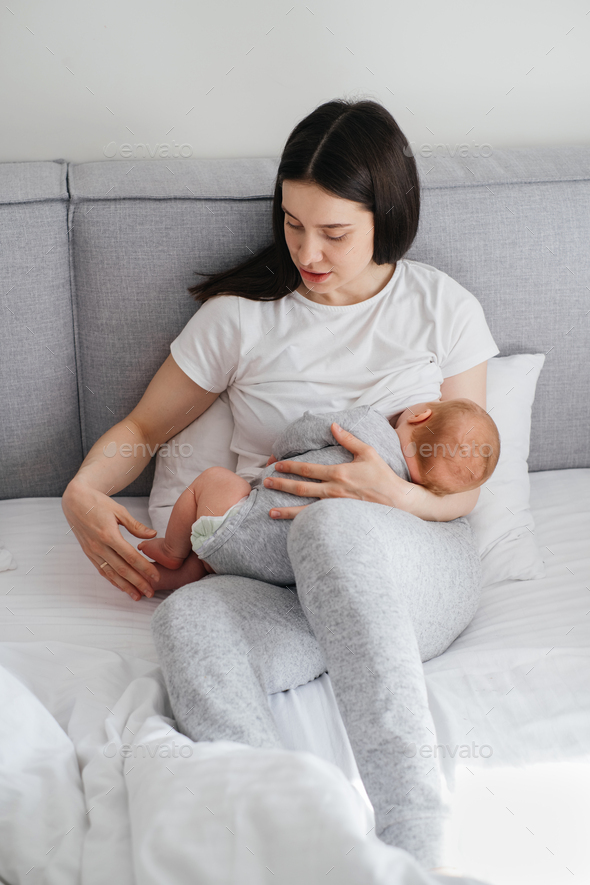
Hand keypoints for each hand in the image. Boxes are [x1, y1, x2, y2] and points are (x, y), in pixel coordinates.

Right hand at [61, 478, 160, 600]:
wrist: (75, 501)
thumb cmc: (98, 503)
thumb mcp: (119, 511)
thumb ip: (136, 526)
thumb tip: (153, 535)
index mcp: (109, 535)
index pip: (131, 557)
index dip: (145, 568)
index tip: (156, 577)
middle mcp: (99, 547)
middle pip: (122, 569)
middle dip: (138, 582)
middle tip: (151, 592)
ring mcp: (93, 552)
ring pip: (111, 574)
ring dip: (125, 586)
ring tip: (137, 596)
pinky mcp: (88, 553)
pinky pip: (102, 570)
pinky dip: (112, 580)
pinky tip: (122, 587)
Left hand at [264, 422, 405, 519]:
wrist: (398, 502)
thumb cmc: (383, 476)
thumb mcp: (368, 452)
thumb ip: (348, 439)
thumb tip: (333, 425)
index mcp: (338, 473)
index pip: (308, 469)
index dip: (290, 467)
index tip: (277, 465)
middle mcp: (333, 491)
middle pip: (301, 488)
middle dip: (281, 485)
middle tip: (266, 483)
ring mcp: (335, 507)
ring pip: (305, 510)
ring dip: (286, 510)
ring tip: (270, 511)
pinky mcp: (339, 518)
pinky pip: (317, 521)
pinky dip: (302, 524)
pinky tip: (292, 526)